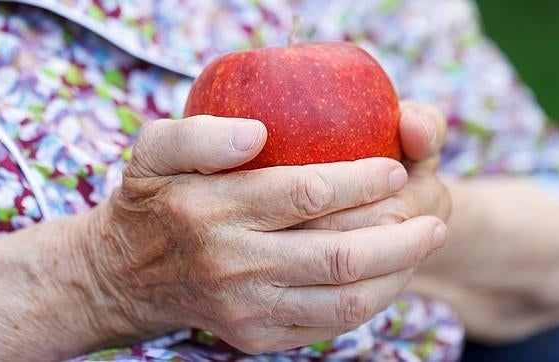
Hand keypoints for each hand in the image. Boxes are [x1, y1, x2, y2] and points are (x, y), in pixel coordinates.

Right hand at [83, 115, 447, 353]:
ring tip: (426, 244)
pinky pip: (329, 323)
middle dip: (401, 236)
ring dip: (398, 273)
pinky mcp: (257, 335)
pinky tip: (389, 275)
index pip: (307, 194)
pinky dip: (371, 300)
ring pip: (344, 298)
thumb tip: (259, 133)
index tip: (393, 170)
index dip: (362, 181)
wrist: (125, 276)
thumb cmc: (152, 202)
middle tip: (433, 217)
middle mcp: (233, 264)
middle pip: (340, 256)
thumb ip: (200, 134)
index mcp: (213, 210)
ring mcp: (247, 308)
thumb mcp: (154, 151)